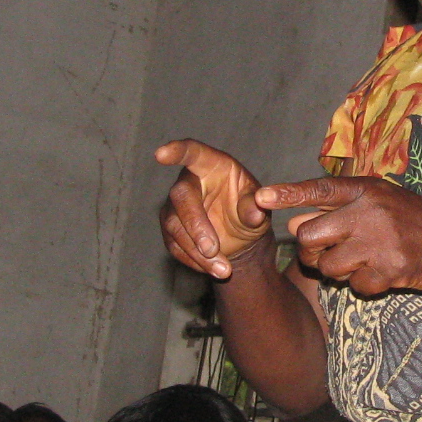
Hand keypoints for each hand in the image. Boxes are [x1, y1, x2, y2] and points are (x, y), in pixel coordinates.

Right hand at [156, 140, 269, 278]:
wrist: (242, 239)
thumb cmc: (250, 210)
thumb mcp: (260, 208)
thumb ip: (256, 207)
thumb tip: (255, 213)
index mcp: (212, 166)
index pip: (192, 152)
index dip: (176, 151)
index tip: (161, 154)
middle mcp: (190, 182)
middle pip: (182, 196)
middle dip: (196, 225)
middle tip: (213, 249)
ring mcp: (176, 206)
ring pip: (174, 226)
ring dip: (197, 251)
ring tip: (224, 269)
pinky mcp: (171, 229)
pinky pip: (175, 245)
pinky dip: (193, 260)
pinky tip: (213, 269)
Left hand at [255, 175, 421, 296]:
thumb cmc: (414, 224)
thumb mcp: (380, 205)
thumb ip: (339, 211)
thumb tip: (294, 224)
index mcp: (366, 189)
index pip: (319, 189)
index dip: (288, 194)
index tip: (260, 197)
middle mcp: (371, 210)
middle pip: (310, 236)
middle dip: (311, 252)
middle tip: (327, 255)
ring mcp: (382, 239)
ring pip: (329, 266)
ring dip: (340, 273)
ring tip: (364, 263)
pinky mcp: (393, 268)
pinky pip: (356, 287)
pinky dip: (365, 287)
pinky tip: (384, 275)